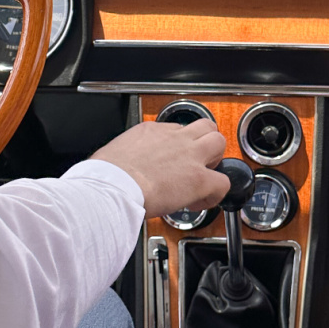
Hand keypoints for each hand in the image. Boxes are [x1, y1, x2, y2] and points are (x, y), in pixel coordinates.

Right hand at [92, 117, 228, 217]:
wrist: (113, 187)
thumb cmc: (106, 176)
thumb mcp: (112, 154)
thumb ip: (125, 156)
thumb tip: (120, 166)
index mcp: (151, 131)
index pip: (174, 129)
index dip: (177, 145)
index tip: (170, 160)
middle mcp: (174, 138)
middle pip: (205, 125)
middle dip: (204, 142)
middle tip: (196, 161)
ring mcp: (190, 156)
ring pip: (218, 142)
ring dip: (216, 159)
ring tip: (205, 176)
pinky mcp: (199, 179)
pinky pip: (222, 183)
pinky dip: (216, 194)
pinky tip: (201, 201)